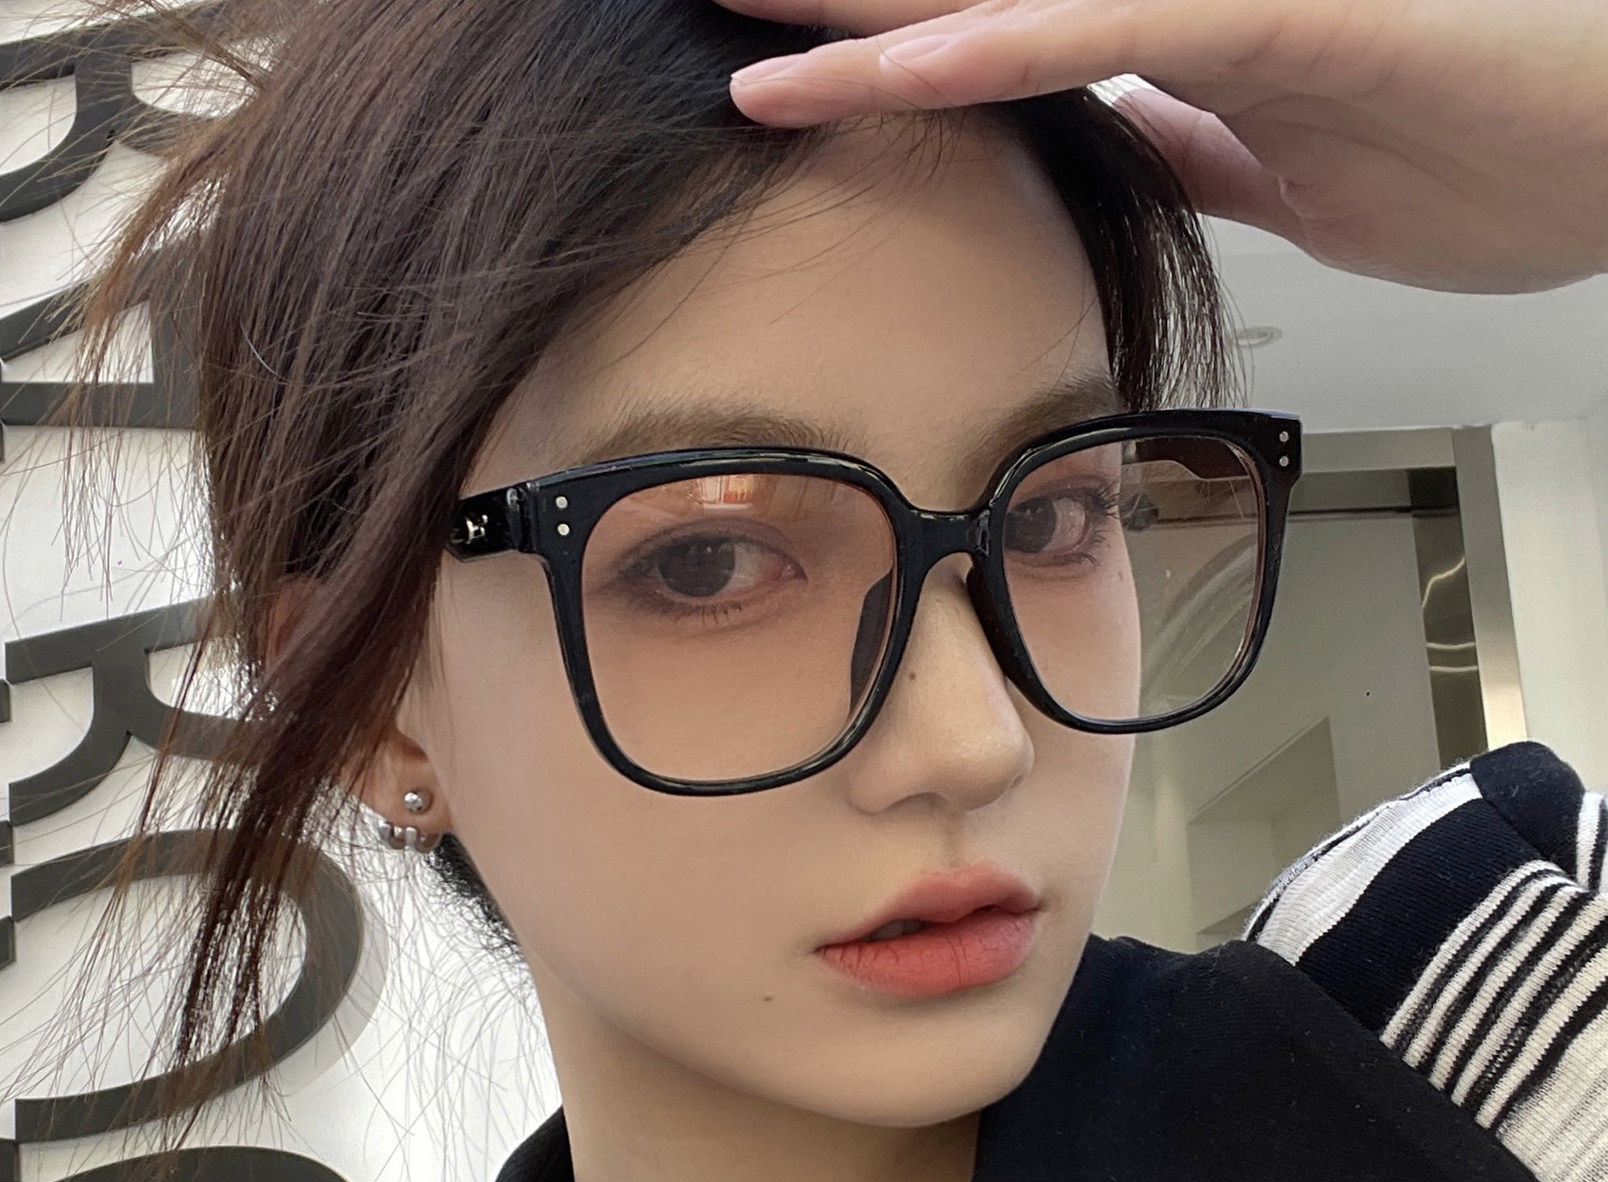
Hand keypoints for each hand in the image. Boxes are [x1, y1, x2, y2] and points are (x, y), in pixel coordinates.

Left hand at [723, 0, 1607, 293]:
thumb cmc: (1487, 136)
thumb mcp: (1287, 158)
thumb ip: (1192, 132)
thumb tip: (1110, 138)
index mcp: (1171, 22)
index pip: (988, 24)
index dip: (868, 39)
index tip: (761, 61)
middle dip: (826, 2)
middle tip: (701, 7)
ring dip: (862, 8)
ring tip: (733, 18)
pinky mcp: (1286, 12)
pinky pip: (1118, 26)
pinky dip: (998, 46)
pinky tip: (888, 67)